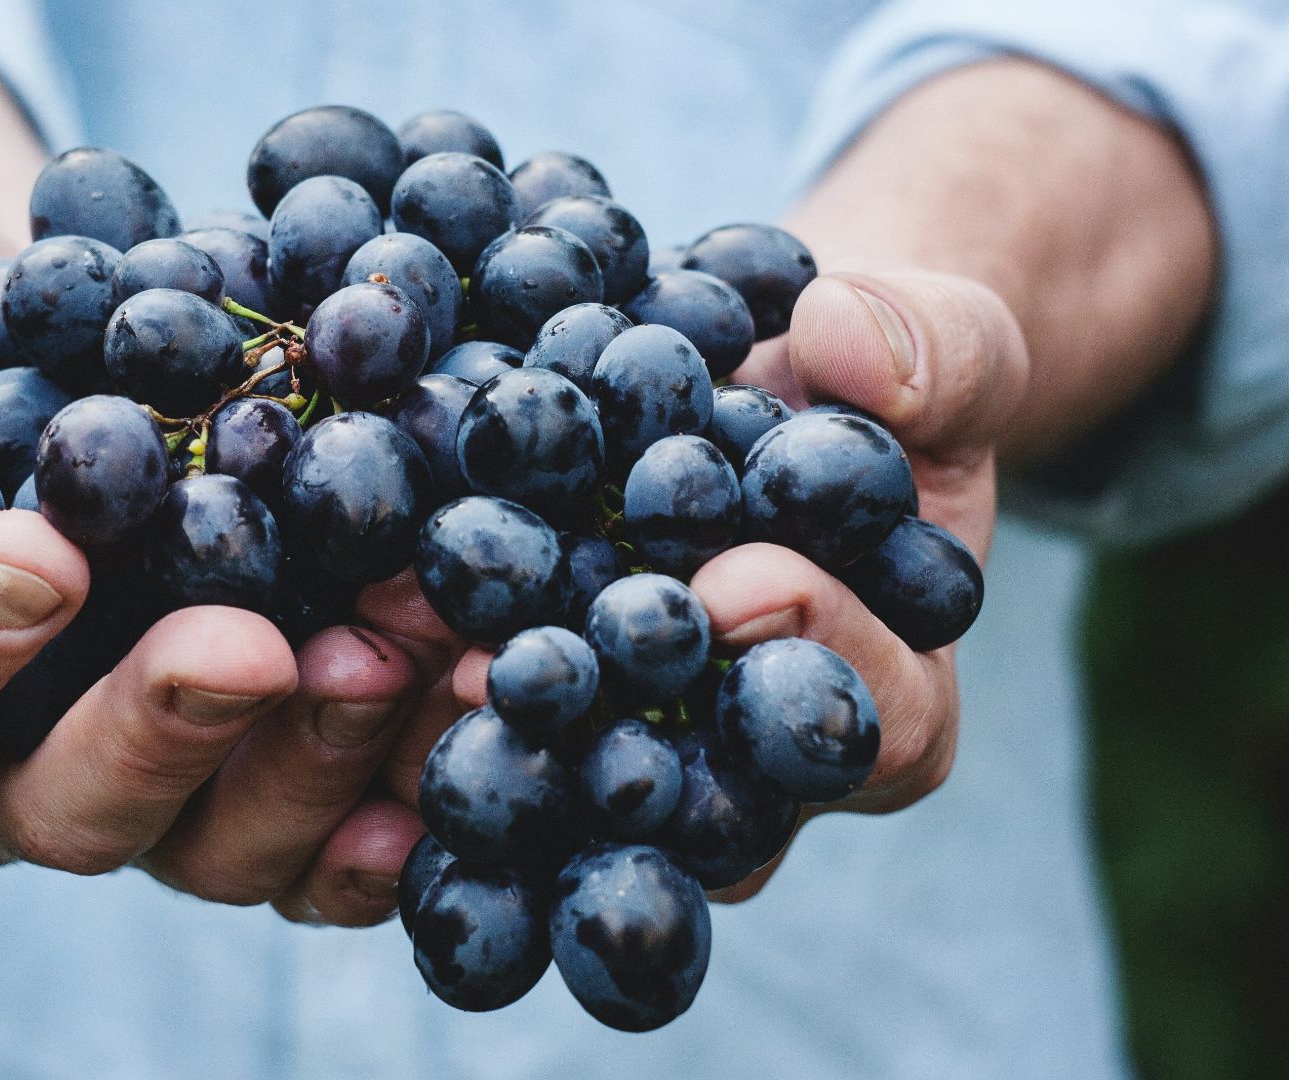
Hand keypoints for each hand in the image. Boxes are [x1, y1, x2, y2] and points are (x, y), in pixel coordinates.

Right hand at [0, 203, 436, 924]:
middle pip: (64, 808)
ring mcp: (151, 786)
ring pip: (217, 840)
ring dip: (314, 759)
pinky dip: (404, 792)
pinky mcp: (267, 775)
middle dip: (163, 730)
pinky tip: (470, 719)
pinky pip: (332, 837)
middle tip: (251, 644)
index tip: (38, 552)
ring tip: (400, 649)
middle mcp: (2, 767)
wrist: (64, 336)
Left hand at [425, 264, 1029, 899]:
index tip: (736, 580)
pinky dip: (419, 684)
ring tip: (405, 653)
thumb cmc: (878, 383)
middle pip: (701, 796)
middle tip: (518, 668)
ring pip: (574, 788)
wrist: (772, 391)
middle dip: (612, 728)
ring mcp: (643, 755)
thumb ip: (935, 350)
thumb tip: (847, 341)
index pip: (874, 720)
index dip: (815, 653)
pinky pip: (488, 730)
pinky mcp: (545, 718)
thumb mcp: (944, 345)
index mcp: (891, 702)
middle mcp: (758, 769)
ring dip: (486, 730)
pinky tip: (344, 634)